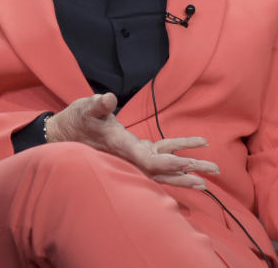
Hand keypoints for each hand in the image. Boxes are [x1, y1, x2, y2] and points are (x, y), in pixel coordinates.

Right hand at [45, 92, 218, 189]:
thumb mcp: (86, 108)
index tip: (188, 164)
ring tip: (209, 177)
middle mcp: (131, 157)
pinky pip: (158, 155)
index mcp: (123, 147)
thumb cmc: (77, 119)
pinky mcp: (134, 150)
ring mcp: (133, 156)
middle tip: (212, 176)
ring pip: (164, 168)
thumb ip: (98, 105)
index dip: (169, 163)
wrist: (65, 133)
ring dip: (186, 172)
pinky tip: (189, 157)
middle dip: (187, 175)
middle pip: (164, 171)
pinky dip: (175, 155)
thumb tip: (107, 99)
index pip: (150, 160)